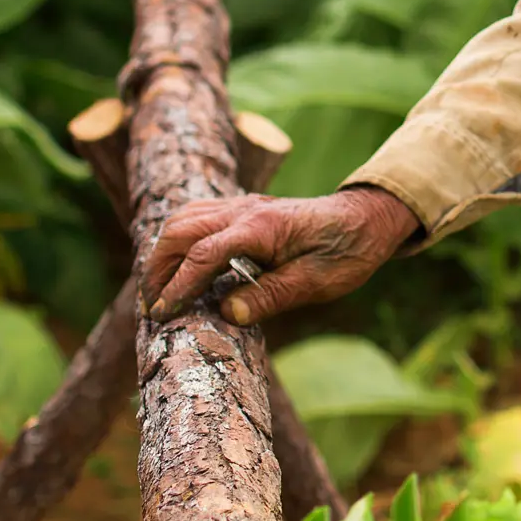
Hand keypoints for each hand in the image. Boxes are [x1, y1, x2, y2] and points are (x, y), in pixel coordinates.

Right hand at [141, 186, 420, 326]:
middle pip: (180, 230)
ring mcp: (243, 205)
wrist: (369, 218)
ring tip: (158, 291)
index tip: (161, 316)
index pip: (203, 255)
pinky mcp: (245, 209)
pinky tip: (179, 266)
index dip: (178, 286)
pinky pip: (198, 216)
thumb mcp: (318, 281)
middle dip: (157, 268)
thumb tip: (227, 313)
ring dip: (163, 252)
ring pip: (184, 218)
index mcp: (263, 227)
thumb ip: (272, 295)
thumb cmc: (348, 251)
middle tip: (151, 307)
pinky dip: (178, 240)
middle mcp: (246, 209)